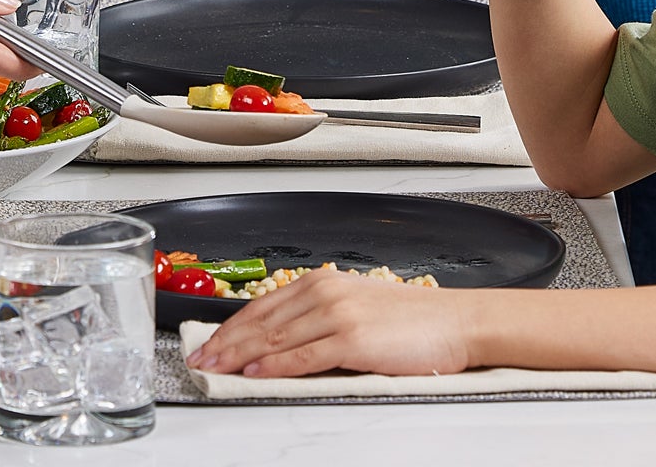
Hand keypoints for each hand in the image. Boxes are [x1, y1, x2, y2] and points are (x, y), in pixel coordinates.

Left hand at [184, 270, 474, 379]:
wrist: (456, 322)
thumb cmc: (412, 320)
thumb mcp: (357, 307)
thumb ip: (318, 318)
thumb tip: (278, 343)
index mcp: (323, 282)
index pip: (262, 306)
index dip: (230, 328)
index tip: (209, 344)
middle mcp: (326, 292)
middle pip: (261, 322)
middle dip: (225, 343)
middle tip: (200, 359)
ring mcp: (338, 315)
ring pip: (275, 339)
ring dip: (239, 356)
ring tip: (217, 370)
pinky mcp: (353, 340)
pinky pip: (303, 356)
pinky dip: (274, 366)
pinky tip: (254, 373)